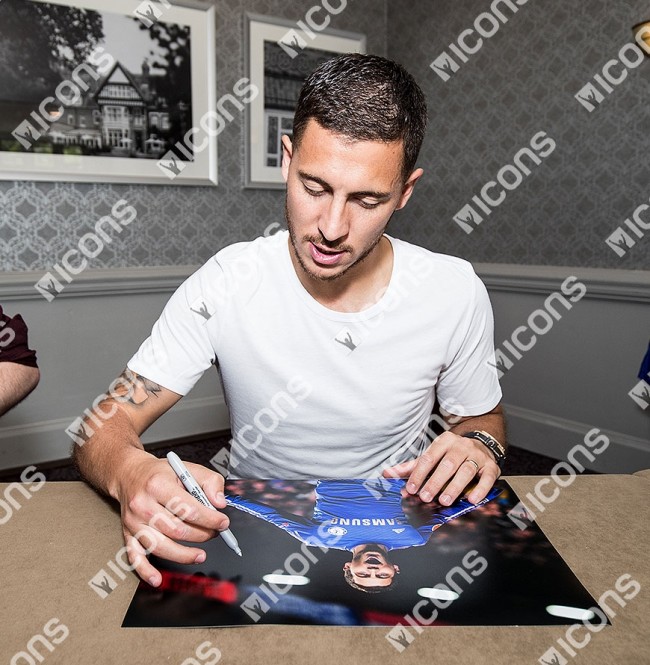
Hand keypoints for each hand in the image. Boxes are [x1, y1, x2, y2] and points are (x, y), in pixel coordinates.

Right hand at [114, 450, 228, 586]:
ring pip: (160, 546)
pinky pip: (135, 558)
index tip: (223, 522)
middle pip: (176, 530)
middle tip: (214, 534)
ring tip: (200, 555)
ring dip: (184, 555)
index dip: (210, 519)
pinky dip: (146, 571)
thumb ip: (209, 481)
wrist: (130, 475)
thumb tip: (220, 503)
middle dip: (201, 535)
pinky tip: (158, 579)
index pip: (188, 508)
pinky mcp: (128, 535)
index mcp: (159, 485)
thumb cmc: (161, 473)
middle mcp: (143, 505)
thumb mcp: (188, 468)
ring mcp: (134, 523)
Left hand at [383, 431, 499, 505]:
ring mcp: (478, 455)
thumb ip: (412, 467)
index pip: (429, 457)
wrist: (481, 444)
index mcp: (444, 441)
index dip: (419, 474)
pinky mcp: (492, 466)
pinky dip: (480, 489)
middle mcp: (461, 446)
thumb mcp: (432, 456)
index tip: (411, 488)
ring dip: (455, 487)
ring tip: (444, 500)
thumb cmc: (452, 454)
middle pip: (447, 464)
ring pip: (466, 470)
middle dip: (435, 482)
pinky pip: (487, 477)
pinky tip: (472, 499)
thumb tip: (388, 474)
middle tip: (426, 497)